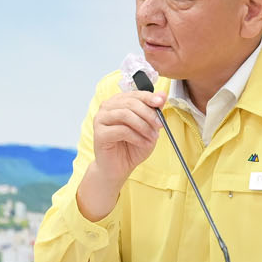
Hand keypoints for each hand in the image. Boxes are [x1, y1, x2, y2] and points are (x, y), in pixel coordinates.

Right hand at [76, 89, 162, 219]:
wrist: (119, 168)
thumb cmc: (132, 147)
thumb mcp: (148, 127)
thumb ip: (154, 110)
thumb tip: (162, 94)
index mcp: (118, 102)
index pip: (135, 94)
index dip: (149, 97)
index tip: (160, 102)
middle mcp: (107, 107)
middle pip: (130, 103)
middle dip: (148, 114)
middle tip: (159, 125)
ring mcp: (101, 119)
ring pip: (125, 115)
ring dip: (143, 126)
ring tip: (152, 137)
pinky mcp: (99, 133)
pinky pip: (121, 130)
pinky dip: (136, 137)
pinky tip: (143, 143)